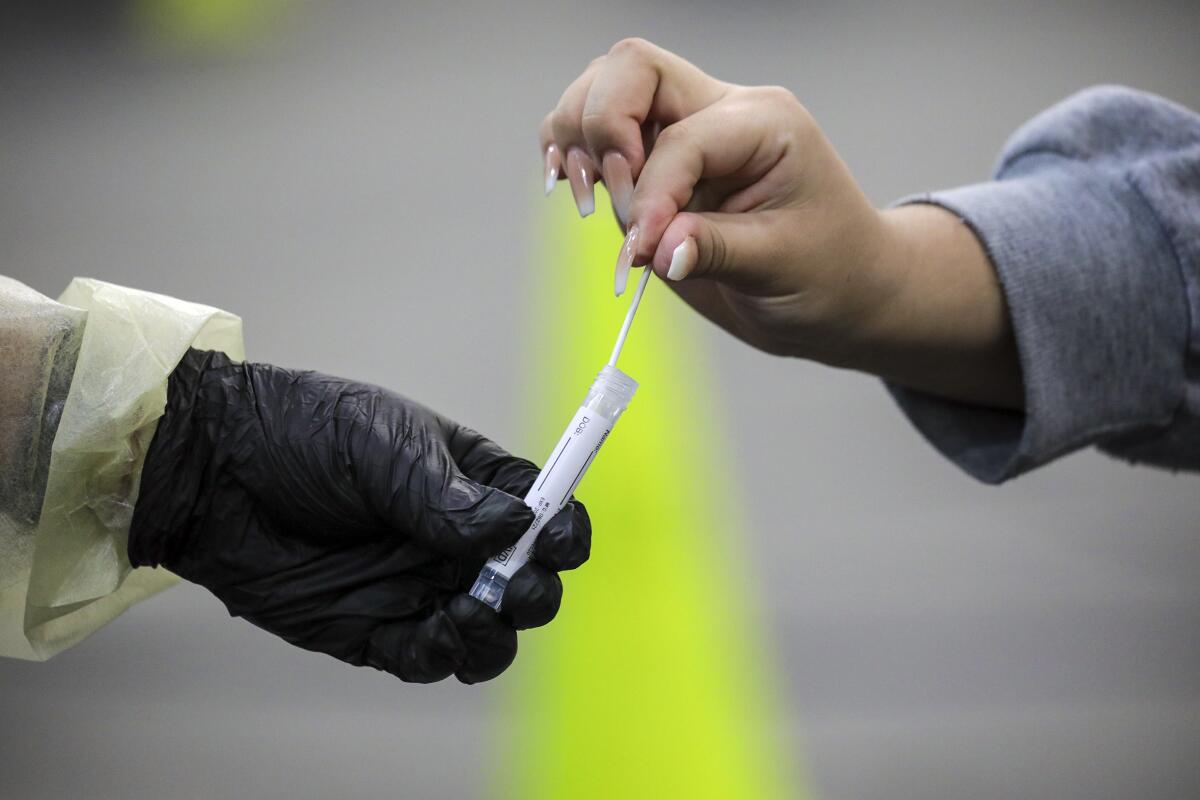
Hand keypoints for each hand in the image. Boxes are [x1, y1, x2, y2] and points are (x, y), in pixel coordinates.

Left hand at [130, 349, 589, 683]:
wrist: (212, 471)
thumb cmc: (300, 432)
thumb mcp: (382, 443)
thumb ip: (447, 493)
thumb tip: (514, 526)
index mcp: (469, 479)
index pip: (541, 509)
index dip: (562, 527)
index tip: (554, 536)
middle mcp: (452, 538)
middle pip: (528, 579)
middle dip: (536, 588)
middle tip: (513, 580)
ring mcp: (416, 587)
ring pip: (491, 631)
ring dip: (499, 631)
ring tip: (471, 611)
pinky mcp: (375, 631)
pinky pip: (432, 658)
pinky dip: (449, 654)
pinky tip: (439, 630)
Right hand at [541, 39, 1019, 407]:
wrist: (844, 289)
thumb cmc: (830, 272)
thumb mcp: (782, 266)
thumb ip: (716, 250)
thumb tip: (654, 248)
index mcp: (763, 124)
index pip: (682, 139)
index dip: (651, 195)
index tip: (642, 252)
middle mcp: (721, 111)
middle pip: (631, 70)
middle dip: (601, 130)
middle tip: (607, 204)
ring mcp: (686, 130)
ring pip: (605, 89)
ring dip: (577, 136)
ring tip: (582, 196)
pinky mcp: (659, 161)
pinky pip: (599, 129)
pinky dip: (572, 151)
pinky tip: (572, 187)